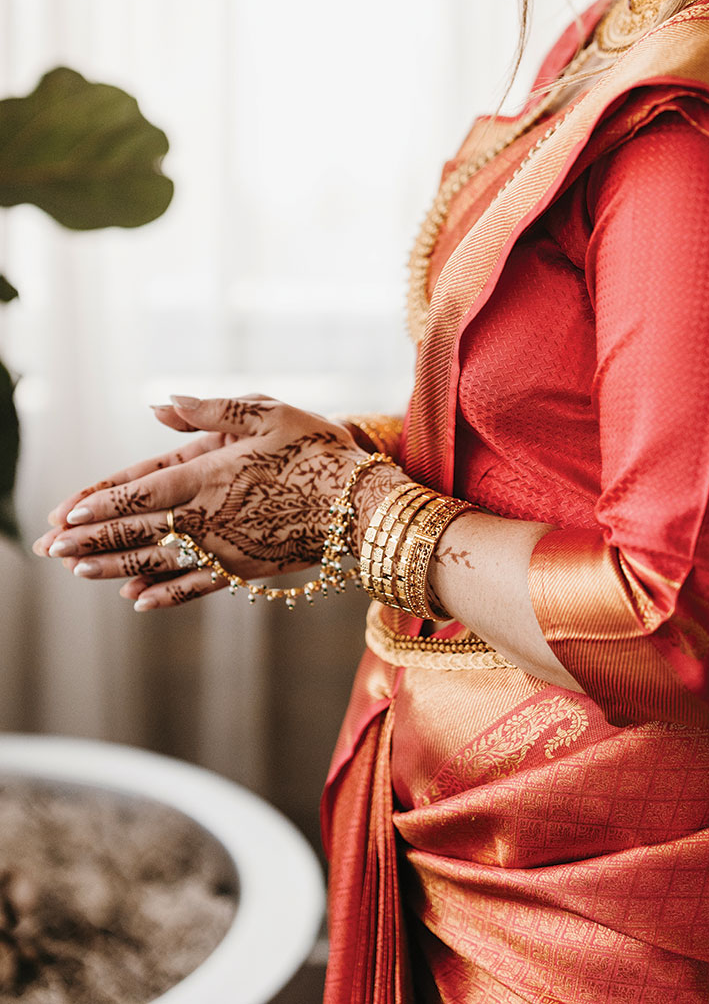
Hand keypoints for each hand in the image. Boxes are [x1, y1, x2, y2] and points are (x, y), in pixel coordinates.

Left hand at [33, 394, 410, 609]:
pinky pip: (194, 587)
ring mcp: (225, 550)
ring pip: (157, 562)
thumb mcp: (269, 412)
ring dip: (113, 567)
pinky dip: (162, 594)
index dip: (98, 503)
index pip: (139, 492)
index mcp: (210, 476)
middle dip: (89, 540)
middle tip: (50, 550)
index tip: (62, 514)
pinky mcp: (244, 570)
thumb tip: (162, 404)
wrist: (362, 506)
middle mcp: (209, 518)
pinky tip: (137, 599)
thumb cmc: (318, 451)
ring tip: (78, 572)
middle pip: (138, 531)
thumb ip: (212, 409)